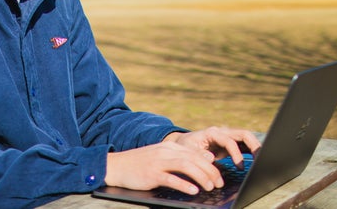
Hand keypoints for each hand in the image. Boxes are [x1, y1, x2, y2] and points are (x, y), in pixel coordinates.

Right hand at [104, 126, 260, 194]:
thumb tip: (208, 157)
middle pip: (194, 159)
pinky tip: (193, 191)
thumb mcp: (163, 156)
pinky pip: (171, 179)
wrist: (117, 165)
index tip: (219, 176)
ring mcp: (158, 162)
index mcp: (169, 146)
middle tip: (219, 184)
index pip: (196, 153)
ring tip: (210, 187)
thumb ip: (183, 156)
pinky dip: (184, 184)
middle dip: (210, 172)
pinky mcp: (152, 174)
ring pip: (186, 166)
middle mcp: (166, 151)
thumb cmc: (141, 163)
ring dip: (201, 177)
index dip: (211, 165)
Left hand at [164, 126, 260, 168]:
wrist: (185, 144)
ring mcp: (228, 137)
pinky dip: (252, 151)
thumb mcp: (188, 150)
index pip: (229, 140)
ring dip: (256, 147)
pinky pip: (244, 145)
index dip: (236, 153)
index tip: (239, 166)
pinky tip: (257, 160)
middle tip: (260, 159)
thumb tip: (211, 157)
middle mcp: (222, 132)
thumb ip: (198, 153)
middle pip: (243, 134)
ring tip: (261, 161)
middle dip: (253, 145)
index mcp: (212, 133)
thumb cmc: (186, 146)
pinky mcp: (230, 144)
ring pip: (247, 138)